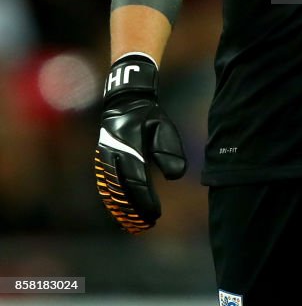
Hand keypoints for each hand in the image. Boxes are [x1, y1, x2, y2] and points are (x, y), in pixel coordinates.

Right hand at [95, 53, 185, 233]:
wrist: (124, 103)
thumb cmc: (148, 117)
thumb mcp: (164, 128)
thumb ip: (170, 151)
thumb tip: (175, 176)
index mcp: (130, 146)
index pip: (138, 180)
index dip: (146, 200)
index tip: (156, 214)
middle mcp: (113, 155)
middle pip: (123, 191)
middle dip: (136, 210)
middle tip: (149, 223)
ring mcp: (104, 159)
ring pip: (112, 192)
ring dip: (123, 210)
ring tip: (137, 224)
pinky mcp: (102, 163)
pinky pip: (106, 188)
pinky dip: (114, 203)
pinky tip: (123, 214)